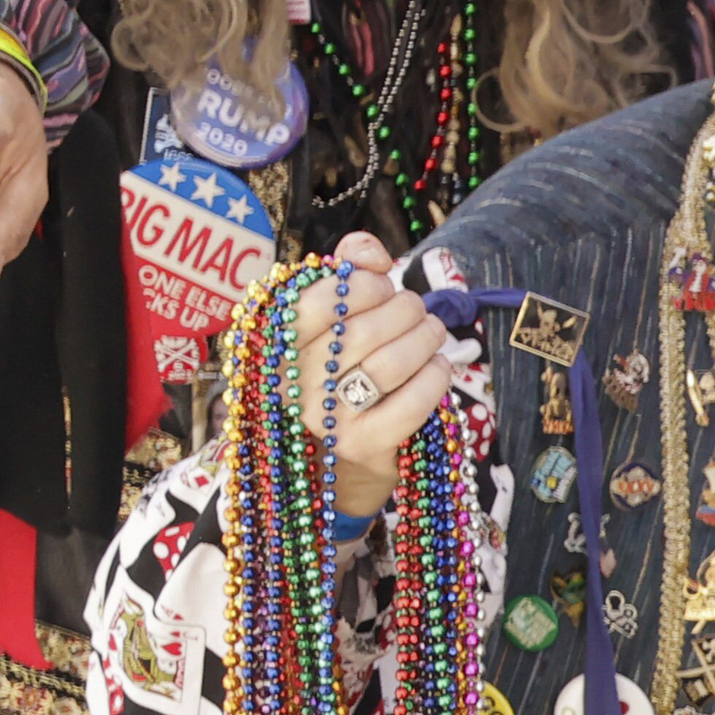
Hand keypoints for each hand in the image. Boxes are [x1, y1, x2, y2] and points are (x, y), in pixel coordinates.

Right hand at [280, 233, 455, 520]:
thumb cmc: (338, 377)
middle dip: (404, 310)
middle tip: (417, 310)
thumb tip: (367, 251)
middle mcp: (292, 384)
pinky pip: (411, 403)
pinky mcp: (362, 446)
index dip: (362, 284)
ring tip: (433, 332)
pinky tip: (439, 367)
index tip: (382, 283)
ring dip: (424, 338)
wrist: (337, 463)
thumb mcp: (330, 326)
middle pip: (361, 331)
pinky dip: (434, 377)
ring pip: (389, 364)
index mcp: (276, 347)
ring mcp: (325, 419)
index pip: (316, 302)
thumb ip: (345, 276)